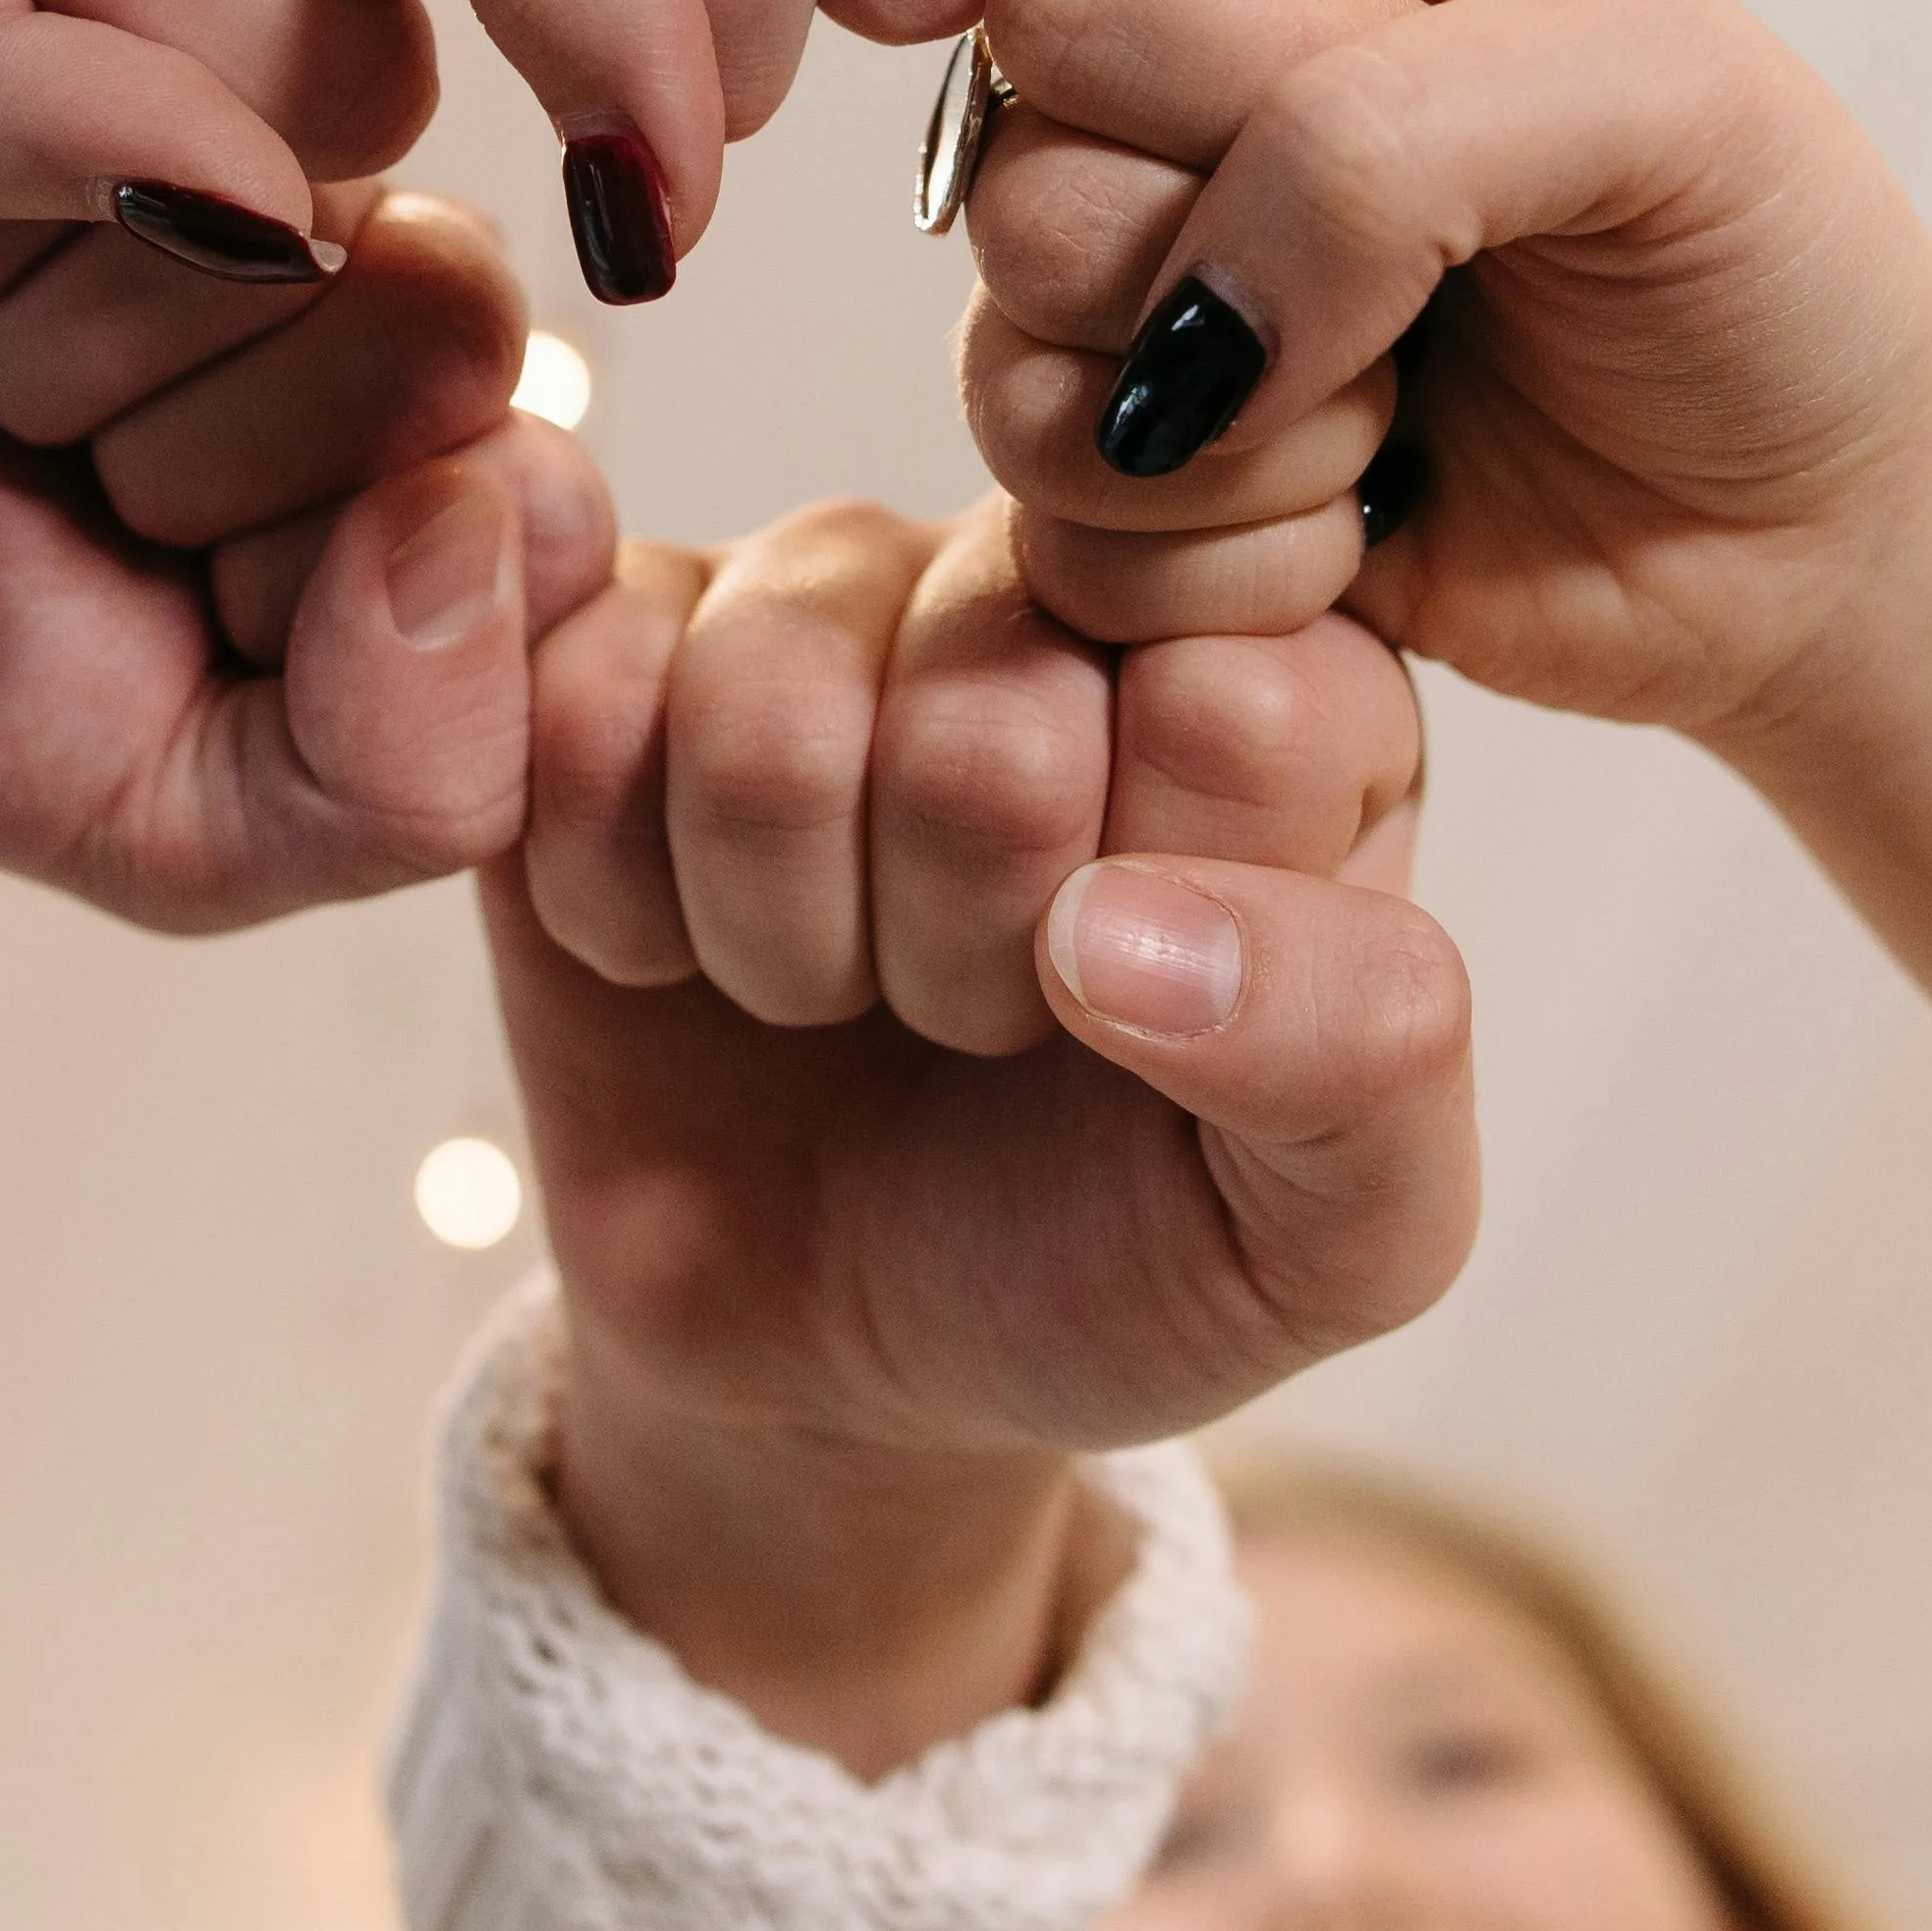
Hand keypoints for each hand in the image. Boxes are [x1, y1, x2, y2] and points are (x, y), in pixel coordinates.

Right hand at [0, 39, 609, 929]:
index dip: (326, 586)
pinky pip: (139, 66)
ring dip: (75, 325)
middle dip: (193, 451)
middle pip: (439, 332)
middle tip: (36, 465)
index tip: (163, 611)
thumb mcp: (167, 826)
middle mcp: (395, 283)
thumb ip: (402, 777)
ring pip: (296, 199)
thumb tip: (484, 512)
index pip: (541, 509)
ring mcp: (261, 112)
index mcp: (461, 480)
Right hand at [487, 500, 1456, 1767]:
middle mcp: (1064, 578)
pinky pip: (571, 697)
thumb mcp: (1326, 1233)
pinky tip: (672, 940)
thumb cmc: (1108, 1252)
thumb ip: (1360, 1055)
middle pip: (986, 710)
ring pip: (760, 698)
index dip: (1148, 916)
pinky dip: (606, 892)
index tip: (1138, 1009)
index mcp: (1292, 682)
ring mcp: (829, 585)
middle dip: (957, 951)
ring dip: (778, 930)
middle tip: (976, 1020)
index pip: (1235, 708)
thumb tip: (1128, 924)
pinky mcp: (617, 630)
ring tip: (831, 986)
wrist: (829, 1352)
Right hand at [959, 0, 1931, 738]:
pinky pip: (1063, 552)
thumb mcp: (1648, 88)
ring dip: (1249, 454)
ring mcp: (1138, 311)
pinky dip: (1235, 575)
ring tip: (1405, 422)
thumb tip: (1176, 338)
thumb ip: (1376, 142)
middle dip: (1240, 296)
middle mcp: (1159, 106)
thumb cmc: (1765, 265)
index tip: (1407, 148)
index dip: (1220, 105)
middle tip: (1427, 310)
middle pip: (1019, 198)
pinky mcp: (1147, 502)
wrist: (1828, 533)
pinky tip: (1372, 527)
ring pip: (1011, 385)